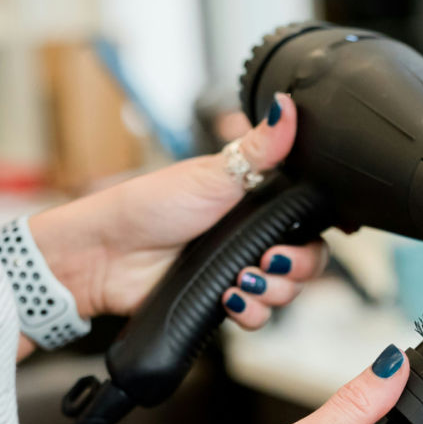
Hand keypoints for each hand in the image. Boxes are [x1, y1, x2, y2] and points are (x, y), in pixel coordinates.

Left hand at [28, 92, 328, 324]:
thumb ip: (259, 147)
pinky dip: (251, 314)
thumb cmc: (149, 205)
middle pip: (306, 262)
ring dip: (273, 292)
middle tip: (269, 259)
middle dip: (296, 267)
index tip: (307, 235)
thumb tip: (287, 105)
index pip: (308, 222)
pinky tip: (229, 300)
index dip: (316, 234)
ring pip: (286, 293)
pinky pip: (257, 318)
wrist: (106, 255)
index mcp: (256, 204)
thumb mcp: (212, 173)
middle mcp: (252, 239)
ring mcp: (238, 271)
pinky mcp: (222, 301)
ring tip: (241, 280)